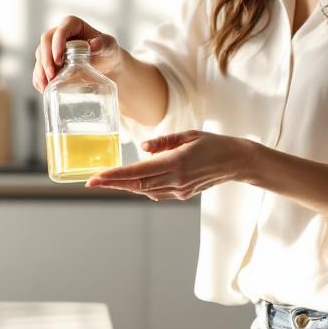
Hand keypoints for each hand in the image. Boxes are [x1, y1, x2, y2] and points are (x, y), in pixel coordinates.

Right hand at [32, 15, 121, 91]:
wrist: (106, 66)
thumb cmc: (107, 51)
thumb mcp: (109, 46)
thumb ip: (103, 44)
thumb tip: (93, 45)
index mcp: (72, 24)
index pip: (60, 31)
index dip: (56, 45)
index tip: (59, 60)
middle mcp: (59, 34)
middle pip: (45, 43)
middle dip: (46, 60)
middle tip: (52, 75)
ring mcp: (52, 48)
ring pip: (40, 55)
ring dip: (40, 71)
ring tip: (46, 86)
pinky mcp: (49, 61)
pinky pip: (39, 68)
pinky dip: (39, 79)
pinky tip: (42, 88)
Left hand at [86, 131, 254, 200]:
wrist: (236, 161)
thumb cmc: (212, 143)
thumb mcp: (188, 134)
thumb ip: (163, 142)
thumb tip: (142, 149)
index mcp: (177, 162)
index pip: (138, 171)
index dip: (115, 176)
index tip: (96, 177)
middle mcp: (176, 179)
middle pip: (137, 184)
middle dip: (112, 183)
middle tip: (91, 182)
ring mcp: (180, 189)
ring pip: (145, 190)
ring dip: (125, 186)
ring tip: (106, 181)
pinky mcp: (183, 194)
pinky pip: (156, 192)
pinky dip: (141, 188)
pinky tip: (131, 183)